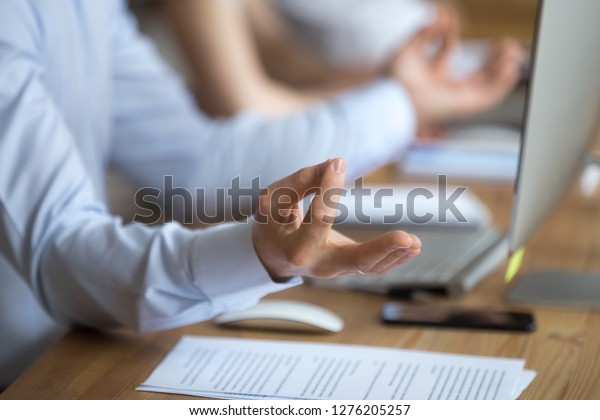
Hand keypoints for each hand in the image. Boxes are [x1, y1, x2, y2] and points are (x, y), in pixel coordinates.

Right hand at [252, 159, 420, 279]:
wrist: (272, 254)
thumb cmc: (273, 221)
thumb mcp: (276, 197)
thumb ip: (302, 180)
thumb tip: (335, 163)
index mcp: (296, 248)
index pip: (319, 219)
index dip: (329, 189)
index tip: (337, 164)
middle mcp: (318, 265)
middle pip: (354, 261)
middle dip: (382, 249)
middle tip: (407, 237)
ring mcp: (335, 270)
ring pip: (370, 267)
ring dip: (395, 254)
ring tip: (415, 242)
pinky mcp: (348, 268)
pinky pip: (373, 268)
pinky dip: (394, 258)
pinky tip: (412, 247)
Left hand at [389, 7, 524, 125]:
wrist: (391, 97)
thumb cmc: (392, 81)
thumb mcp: (410, 49)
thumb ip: (427, 32)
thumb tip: (441, 13)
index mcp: (427, 76)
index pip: (445, 53)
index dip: (448, 35)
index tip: (449, 19)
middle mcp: (442, 89)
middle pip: (475, 75)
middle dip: (492, 60)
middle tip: (505, 43)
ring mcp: (453, 99)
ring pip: (485, 86)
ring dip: (501, 70)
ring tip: (512, 52)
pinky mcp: (461, 107)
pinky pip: (487, 98)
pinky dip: (501, 85)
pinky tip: (510, 69)